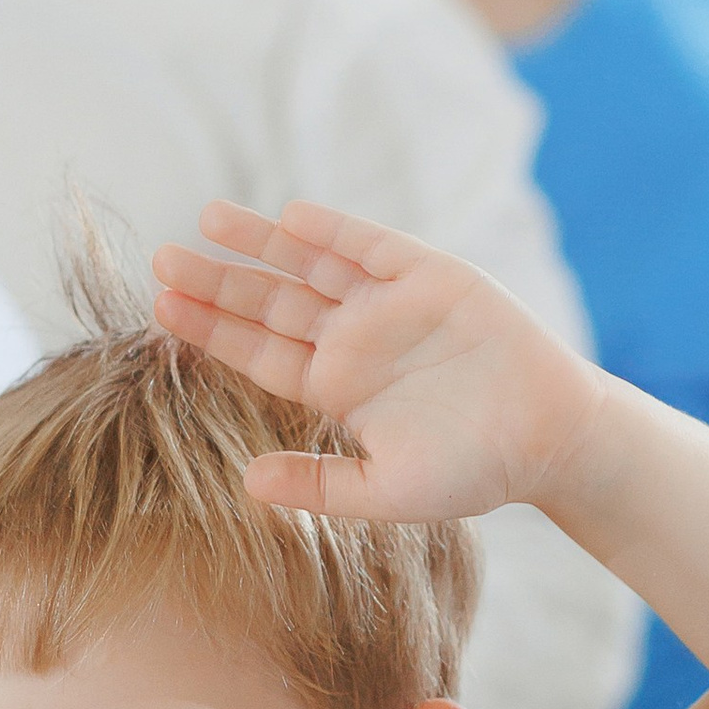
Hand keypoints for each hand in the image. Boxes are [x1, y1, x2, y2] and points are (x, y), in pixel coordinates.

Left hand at [152, 200, 604, 525]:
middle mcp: (353, 339)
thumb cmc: (472, 471)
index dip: (210, 331)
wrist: (551, 440)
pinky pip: (373, 246)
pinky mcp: (431, 276)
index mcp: (335, 388)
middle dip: (218, 281)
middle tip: (160, 259)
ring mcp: (389, 303)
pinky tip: (291, 218)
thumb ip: (317, 485)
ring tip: (208, 217)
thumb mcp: (386, 491)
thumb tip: (243, 481)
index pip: (258, 352)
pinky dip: (336, 232)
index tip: (157, 311)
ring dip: (262, 242)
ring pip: (312, 264)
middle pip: (271, 302)